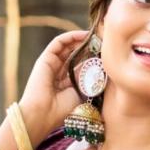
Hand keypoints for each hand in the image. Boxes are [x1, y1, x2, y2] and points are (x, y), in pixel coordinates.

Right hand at [19, 28, 94, 143]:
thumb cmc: (62, 110)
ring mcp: (51, 64)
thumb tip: (100, 66)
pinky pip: (59, 42)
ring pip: (67, 46)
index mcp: (67, 83)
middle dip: (89, 47)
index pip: (81, 65)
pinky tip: (84, 35)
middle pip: (74, 54)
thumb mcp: (81, 94)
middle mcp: (58, 72)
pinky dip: (71, 37)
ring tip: (95, 36)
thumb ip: (89, 80)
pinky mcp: (45, 58)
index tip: (106, 54)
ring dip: (81, 40)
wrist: (43, 114)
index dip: (92, 58)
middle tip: (103, 41)